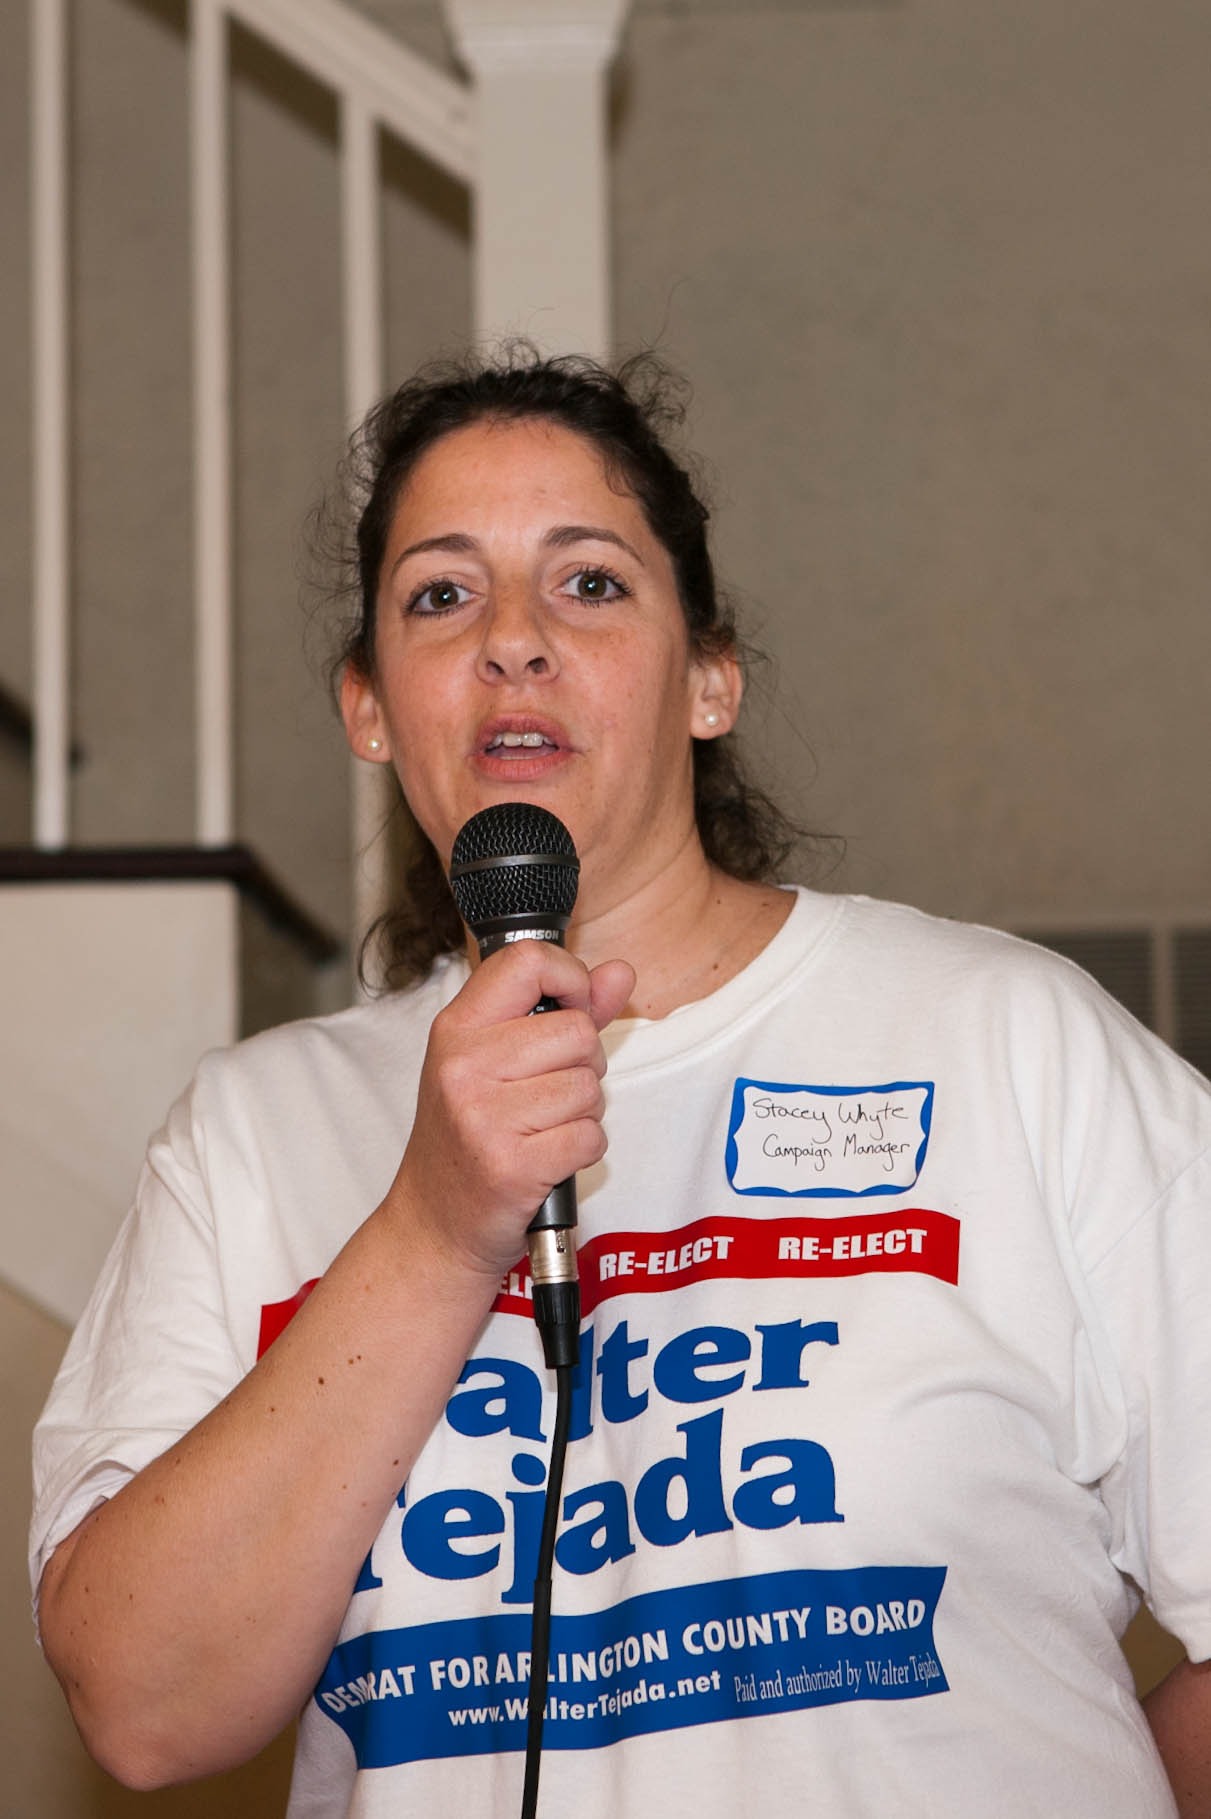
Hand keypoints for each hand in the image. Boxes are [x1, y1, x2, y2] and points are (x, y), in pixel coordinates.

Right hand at [386, 942, 633, 1279]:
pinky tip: (548, 1157)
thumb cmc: (467, 1139)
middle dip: (584, 1064)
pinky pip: (590, 1136)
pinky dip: (583, 1150)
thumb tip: (619, 973)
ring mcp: (484, 1117)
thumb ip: (564, 1012)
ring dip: (583, 1112)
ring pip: (589, 1086)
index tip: (572, 1008)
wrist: (434, 1225)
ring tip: (543, 1128)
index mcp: (457, 1029)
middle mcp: (464, 1066)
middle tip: (549, 1091)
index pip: (527, 961)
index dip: (571, 978)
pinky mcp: (511, 1166)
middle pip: (577, 1031)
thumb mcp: (497, 1063)